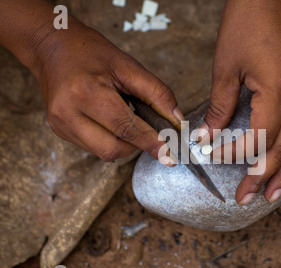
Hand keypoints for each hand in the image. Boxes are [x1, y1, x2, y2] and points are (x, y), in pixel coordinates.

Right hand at [32, 18, 183, 162]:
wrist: (52, 46)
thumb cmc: (91, 52)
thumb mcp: (128, 66)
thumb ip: (157, 94)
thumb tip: (177, 121)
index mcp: (86, 92)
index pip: (126, 128)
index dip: (150, 142)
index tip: (169, 155)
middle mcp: (67, 113)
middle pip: (112, 148)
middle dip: (136, 145)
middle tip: (148, 132)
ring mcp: (60, 124)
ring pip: (103, 152)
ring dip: (123, 144)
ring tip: (126, 120)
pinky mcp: (59, 130)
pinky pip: (93, 147)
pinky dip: (110, 140)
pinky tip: (110, 121)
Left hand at [198, 0, 280, 204]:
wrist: (265, 2)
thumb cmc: (243, 29)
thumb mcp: (224, 70)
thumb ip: (219, 109)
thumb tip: (206, 139)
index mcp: (278, 91)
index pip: (260, 137)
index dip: (239, 154)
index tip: (218, 159)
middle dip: (262, 176)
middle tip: (247, 198)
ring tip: (274, 193)